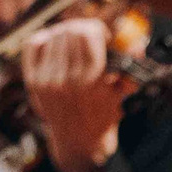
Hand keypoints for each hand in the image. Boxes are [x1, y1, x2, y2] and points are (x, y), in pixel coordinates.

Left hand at [19, 18, 124, 171]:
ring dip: (65, 33)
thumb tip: (138, 48)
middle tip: (88, 38)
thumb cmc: (102, 116)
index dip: (97, 28)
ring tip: (73, 43)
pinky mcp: (33, 82)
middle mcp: (67, 79)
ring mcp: (47, 80)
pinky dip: (44, 39)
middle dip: (82, 29)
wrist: (78, 142)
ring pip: (53, 35)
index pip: (88, 34)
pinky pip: (32, 45)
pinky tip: (54, 45)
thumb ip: (130, 70)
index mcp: (91, 81)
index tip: (103, 36)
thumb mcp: (121, 94)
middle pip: (69, 31)